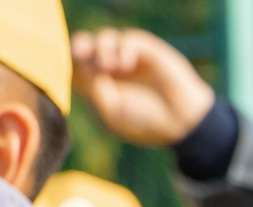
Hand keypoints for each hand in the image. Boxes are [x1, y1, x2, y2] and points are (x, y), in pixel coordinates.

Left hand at [70, 28, 215, 147]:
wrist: (180, 122)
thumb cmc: (145, 122)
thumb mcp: (112, 111)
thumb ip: (94, 89)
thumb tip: (84, 64)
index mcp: (100, 85)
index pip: (77, 65)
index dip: (71, 63)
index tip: (73, 70)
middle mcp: (113, 69)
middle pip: (86, 45)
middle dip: (80, 46)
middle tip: (81, 54)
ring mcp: (130, 58)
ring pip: (104, 38)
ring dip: (101, 48)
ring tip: (109, 67)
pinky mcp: (148, 51)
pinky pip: (128, 39)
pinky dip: (122, 48)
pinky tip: (126, 64)